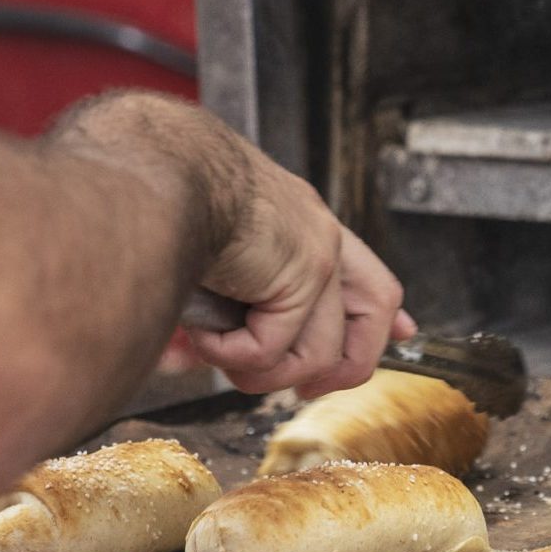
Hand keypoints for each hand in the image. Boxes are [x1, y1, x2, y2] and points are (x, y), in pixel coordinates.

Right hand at [56, 92, 412, 398]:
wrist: (146, 163)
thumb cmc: (148, 194)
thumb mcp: (194, 257)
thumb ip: (207, 304)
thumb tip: (183, 358)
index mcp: (295, 219)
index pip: (367, 272)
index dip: (384, 316)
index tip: (404, 335)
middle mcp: (317, 231)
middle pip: (376, 312)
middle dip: (344, 368)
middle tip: (302, 389)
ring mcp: (318, 251)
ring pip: (315, 354)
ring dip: (255, 370)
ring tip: (208, 346)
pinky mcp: (303, 272)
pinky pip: (274, 350)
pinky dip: (228, 354)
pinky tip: (198, 330)